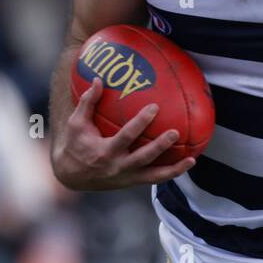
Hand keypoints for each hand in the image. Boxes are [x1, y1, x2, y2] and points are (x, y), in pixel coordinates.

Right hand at [51, 77, 194, 190]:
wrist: (70, 176)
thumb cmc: (74, 145)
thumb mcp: (76, 123)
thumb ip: (87, 102)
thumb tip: (97, 79)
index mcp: (105, 151)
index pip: (126, 136)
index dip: (141, 122)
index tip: (154, 107)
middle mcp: (118, 166)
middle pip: (144, 157)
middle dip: (160, 146)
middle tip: (175, 132)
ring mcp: (127, 177)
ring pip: (154, 175)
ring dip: (174, 169)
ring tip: (192, 159)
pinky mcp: (132, 183)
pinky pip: (155, 180)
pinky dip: (171, 173)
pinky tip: (187, 164)